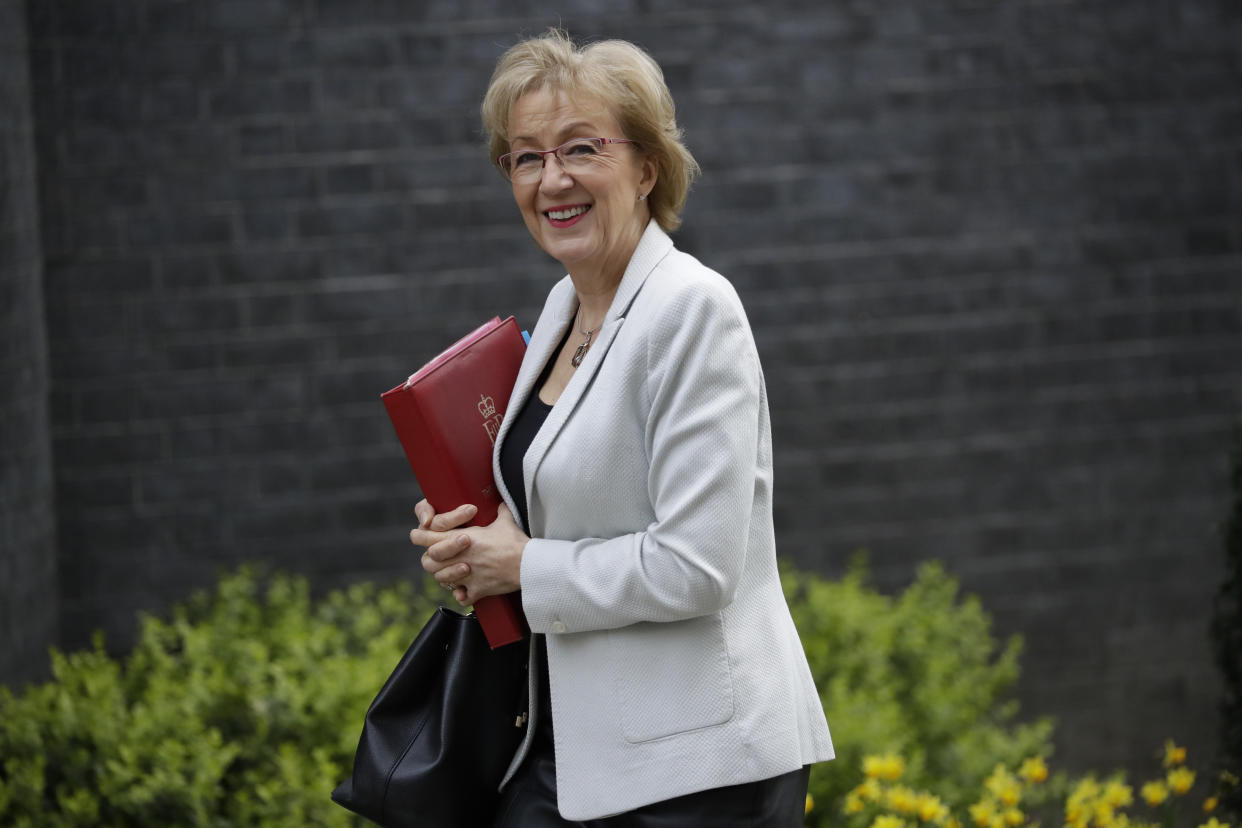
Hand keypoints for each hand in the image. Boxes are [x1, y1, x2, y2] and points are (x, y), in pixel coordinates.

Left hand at [410, 502, 528, 605]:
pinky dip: (462, 595)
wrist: (528, 563)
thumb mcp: (505, 521)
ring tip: (455, 573)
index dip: (419, 536)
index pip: (426, 537)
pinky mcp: (477, 590)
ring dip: (446, 577)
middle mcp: (459, 557)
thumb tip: (500, 502)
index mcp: (461, 537)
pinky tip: (467, 590)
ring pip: (440, 580)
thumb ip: (498, 511)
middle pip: (427, 562)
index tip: (419, 535)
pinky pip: (461, 597)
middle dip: (431, 560)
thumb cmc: (515, 541)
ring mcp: (466, 575)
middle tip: (440, 558)